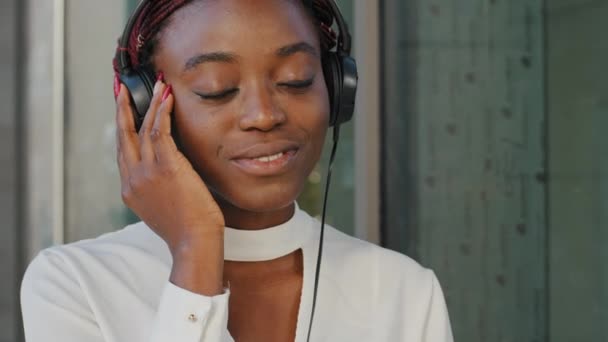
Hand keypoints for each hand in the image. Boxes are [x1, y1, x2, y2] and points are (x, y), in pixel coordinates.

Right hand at [115, 76, 224, 293]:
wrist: (193, 242)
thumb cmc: (187, 230)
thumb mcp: (163, 209)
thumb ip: (159, 189)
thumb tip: (170, 175)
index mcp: (130, 190)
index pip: (123, 153)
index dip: (123, 129)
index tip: (125, 113)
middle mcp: (132, 179)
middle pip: (123, 136)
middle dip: (122, 109)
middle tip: (122, 88)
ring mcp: (146, 172)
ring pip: (143, 128)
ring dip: (150, 104)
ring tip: (158, 86)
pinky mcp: (165, 166)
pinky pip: (159, 131)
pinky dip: (162, 112)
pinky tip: (167, 98)